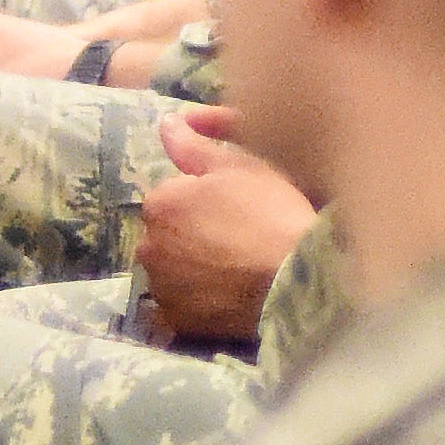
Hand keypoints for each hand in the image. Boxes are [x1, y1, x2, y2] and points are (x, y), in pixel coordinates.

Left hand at [132, 112, 314, 345]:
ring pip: (170, 270)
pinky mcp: (177, 321)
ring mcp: (161, 288)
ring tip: (233, 269)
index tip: (234, 208)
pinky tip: (226, 294)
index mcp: (159, 203)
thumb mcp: (238, 166)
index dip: (202, 201)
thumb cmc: (270, 213)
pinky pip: (180, 305)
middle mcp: (148, 246)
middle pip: (166, 235)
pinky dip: (196, 299)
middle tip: (235, 238)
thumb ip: (192, 145)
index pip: (170, 197)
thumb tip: (165, 123)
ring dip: (190, 267)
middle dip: (189, 234)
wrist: (296, 279)